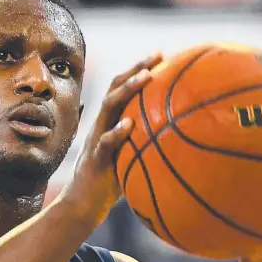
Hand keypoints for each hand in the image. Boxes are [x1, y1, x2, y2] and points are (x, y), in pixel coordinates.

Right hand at [58, 54, 162, 226]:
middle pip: (114, 89)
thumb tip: (177, 139)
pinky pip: (105, 142)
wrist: (83, 205)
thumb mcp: (128, 158)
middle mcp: (101, 126)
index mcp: (109, 123)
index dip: (138, 69)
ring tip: (145, 78)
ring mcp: (96, 140)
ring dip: (127, 91)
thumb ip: (144, 144)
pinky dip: (116, 132)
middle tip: (157, 56)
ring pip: (108, 108)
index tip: (161, 55)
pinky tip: (129, 124)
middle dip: (135, 69)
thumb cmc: (110, 184)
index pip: (121, 89)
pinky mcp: (95, 159)